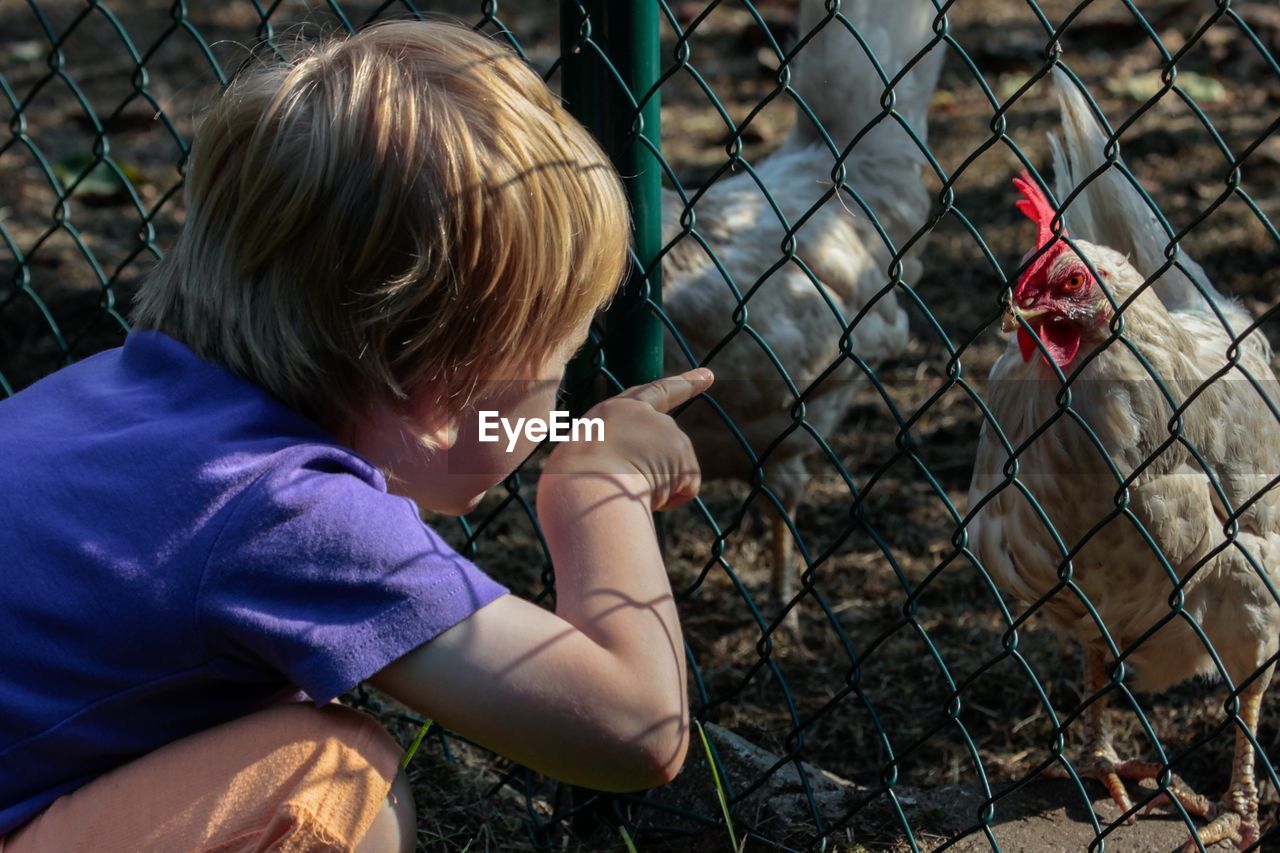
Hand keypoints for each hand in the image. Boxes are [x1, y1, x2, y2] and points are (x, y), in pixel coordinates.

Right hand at [542, 368, 712, 511]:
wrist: (584, 484)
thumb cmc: (575, 483)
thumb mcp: (589, 464)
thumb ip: (622, 459)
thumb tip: (654, 482)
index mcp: (614, 414)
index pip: (651, 394)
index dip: (680, 384)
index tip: (706, 374)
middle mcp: (646, 415)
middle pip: (668, 434)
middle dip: (690, 387)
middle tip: (706, 375)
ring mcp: (667, 431)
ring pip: (671, 472)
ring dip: (654, 488)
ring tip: (626, 486)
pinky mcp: (682, 452)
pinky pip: (684, 489)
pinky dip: (669, 501)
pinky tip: (646, 497)